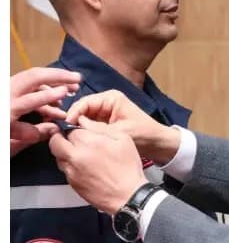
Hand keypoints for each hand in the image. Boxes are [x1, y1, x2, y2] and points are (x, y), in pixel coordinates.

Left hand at [11, 67, 81, 156]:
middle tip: (77, 79)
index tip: (67, 92)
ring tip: (72, 89)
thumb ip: (29, 134)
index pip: (30, 99)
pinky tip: (54, 101)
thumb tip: (52, 128)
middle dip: (57, 76)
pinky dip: (43, 90)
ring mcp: (6, 91)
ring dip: (53, 81)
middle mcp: (6, 95)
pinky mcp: (7, 92)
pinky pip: (27, 85)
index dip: (49, 95)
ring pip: (31, 77)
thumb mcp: (8, 143)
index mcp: (6, 110)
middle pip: (33, 76)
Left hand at [49, 119, 146, 216]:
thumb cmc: (127, 165)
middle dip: (60, 137)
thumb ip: (100, 128)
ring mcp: (70, 171)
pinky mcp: (71, 183)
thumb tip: (84, 121)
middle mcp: (74, 156)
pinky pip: (64, 169)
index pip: (69, 128)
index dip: (73, 126)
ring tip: (79, 152)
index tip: (79, 128)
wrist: (126, 195)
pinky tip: (84, 165)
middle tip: (70, 137)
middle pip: (55, 142)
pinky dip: (70, 164)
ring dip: (64, 151)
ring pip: (57, 156)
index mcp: (88, 142)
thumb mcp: (122, 139)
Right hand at [63, 89, 180, 164]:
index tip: (63, 128)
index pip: (83, 102)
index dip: (72, 115)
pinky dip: (81, 134)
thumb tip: (71, 129)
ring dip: (75, 129)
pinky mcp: (103, 124)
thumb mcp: (118, 131)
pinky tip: (75, 143)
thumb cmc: (142, 134)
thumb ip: (95, 129)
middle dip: (71, 123)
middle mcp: (105, 102)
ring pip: (81, 120)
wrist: (156, 144)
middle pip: (80, 110)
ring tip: (66, 141)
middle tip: (60, 136)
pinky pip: (87, 127)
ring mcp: (103, 113)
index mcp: (110, 98)